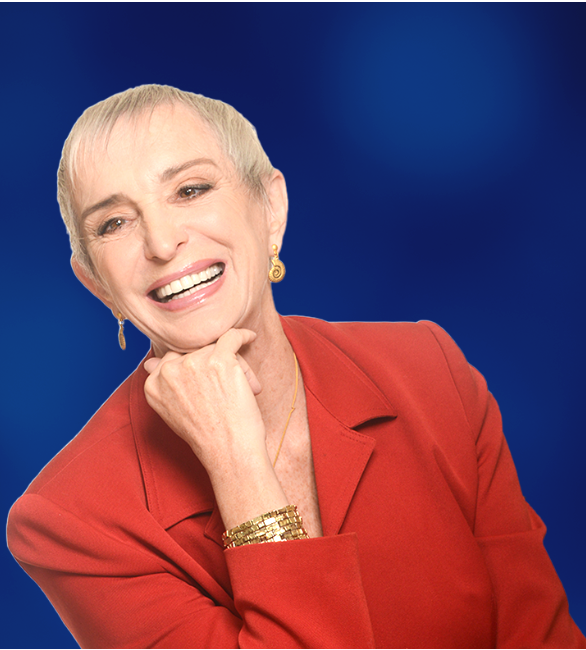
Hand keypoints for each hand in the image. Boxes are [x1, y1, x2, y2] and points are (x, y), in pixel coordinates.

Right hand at [143, 329, 266, 471]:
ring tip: (242, 391)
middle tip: (226, 392)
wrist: (229, 453)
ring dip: (233, 365)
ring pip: (216, 348)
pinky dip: (243, 336)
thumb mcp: (172, 412)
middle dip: (212, 367)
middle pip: (194, 352)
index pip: (174, 360)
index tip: (208, 384)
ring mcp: (194, 364)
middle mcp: (169, 372)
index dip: (195, 371)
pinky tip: (250, 338)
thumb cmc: (208, 436)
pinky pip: (232, 337)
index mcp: (152, 385)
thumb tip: (151, 363)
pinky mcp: (219, 361)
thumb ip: (162, 385)